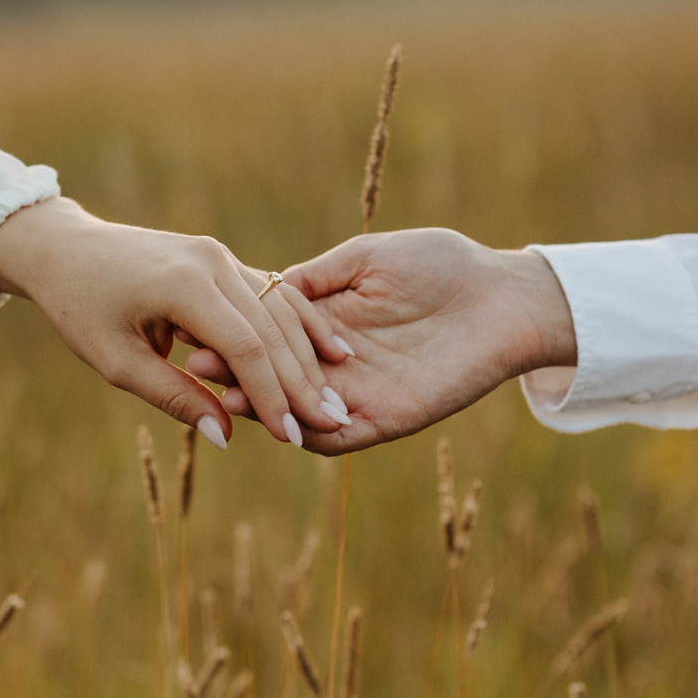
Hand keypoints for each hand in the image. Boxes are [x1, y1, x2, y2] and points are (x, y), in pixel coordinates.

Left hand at [0, 197, 349, 448]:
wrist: (65, 249)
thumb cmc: (81, 308)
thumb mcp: (118, 362)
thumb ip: (175, 396)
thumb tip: (226, 435)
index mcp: (184, 284)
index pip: (246, 349)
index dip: (271, 397)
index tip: (290, 437)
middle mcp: (212, 261)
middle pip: (272, 329)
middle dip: (301, 381)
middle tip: (330, 423)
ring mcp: (221, 255)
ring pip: (280, 309)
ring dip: (307, 355)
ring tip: (332, 398)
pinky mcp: (223, 258)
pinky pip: (271, 293)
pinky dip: (299, 324)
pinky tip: (332, 351)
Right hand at [186, 228, 575, 451]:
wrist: (502, 296)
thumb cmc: (443, 264)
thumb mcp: (367, 258)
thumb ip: (317, 276)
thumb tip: (266, 285)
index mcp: (328, 322)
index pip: (269, 337)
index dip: (234, 335)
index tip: (195, 326)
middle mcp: (337, 363)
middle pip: (275, 378)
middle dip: (236, 374)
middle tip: (199, 365)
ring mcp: (361, 394)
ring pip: (299, 413)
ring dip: (265, 409)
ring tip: (230, 396)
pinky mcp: (389, 418)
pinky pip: (342, 439)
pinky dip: (311, 435)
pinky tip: (285, 423)